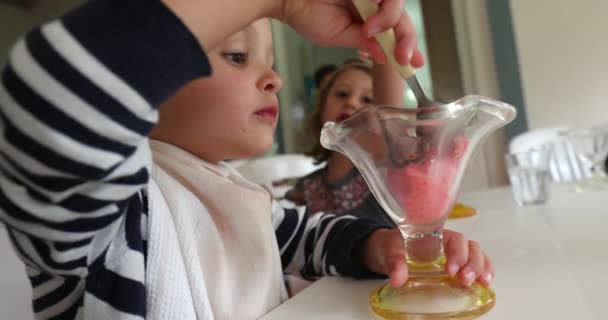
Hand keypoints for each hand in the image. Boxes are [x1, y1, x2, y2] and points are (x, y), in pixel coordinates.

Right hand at [276, 0, 424, 66]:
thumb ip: (364, 43)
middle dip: (407, 39)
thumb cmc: (306, 14)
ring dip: (389, 21)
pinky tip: (368, 22)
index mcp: (367, 17)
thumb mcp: (340, 36)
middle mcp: (372, 2)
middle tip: (403, 57)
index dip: (407, 46)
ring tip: (369, 32)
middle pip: (402, 18)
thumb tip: (386, 56)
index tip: (414, 64)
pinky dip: (381, 10)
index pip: (395, 31)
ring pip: (396, 4)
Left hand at [363, 228, 493, 287]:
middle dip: (472, 263)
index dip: (458, 252)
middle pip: (470, 246)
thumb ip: (394, 262)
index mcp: (434, 234)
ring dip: (482, 268)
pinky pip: (475, 264)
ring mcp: (453, 254)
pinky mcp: (455, 266)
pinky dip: (484, 272)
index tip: (451, 270)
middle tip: (465, 279)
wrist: (387, 249)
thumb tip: (397, 278)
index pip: (455, 238)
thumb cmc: (392, 245)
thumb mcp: (389, 250)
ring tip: (482, 283)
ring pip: (477, 254)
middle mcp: (448, 243)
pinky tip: (484, 283)